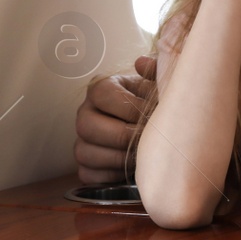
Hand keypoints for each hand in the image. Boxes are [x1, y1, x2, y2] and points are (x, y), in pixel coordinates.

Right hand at [73, 55, 155, 183]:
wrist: (154, 129)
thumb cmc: (155, 105)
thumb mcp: (158, 85)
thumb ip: (155, 71)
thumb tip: (141, 63)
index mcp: (101, 88)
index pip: (104, 96)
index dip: (131, 109)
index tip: (152, 117)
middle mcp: (85, 113)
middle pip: (87, 126)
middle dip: (122, 136)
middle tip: (146, 141)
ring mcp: (82, 141)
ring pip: (85, 153)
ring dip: (117, 158)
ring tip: (141, 156)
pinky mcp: (85, 167)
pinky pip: (89, 175)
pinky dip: (111, 175)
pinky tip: (130, 169)